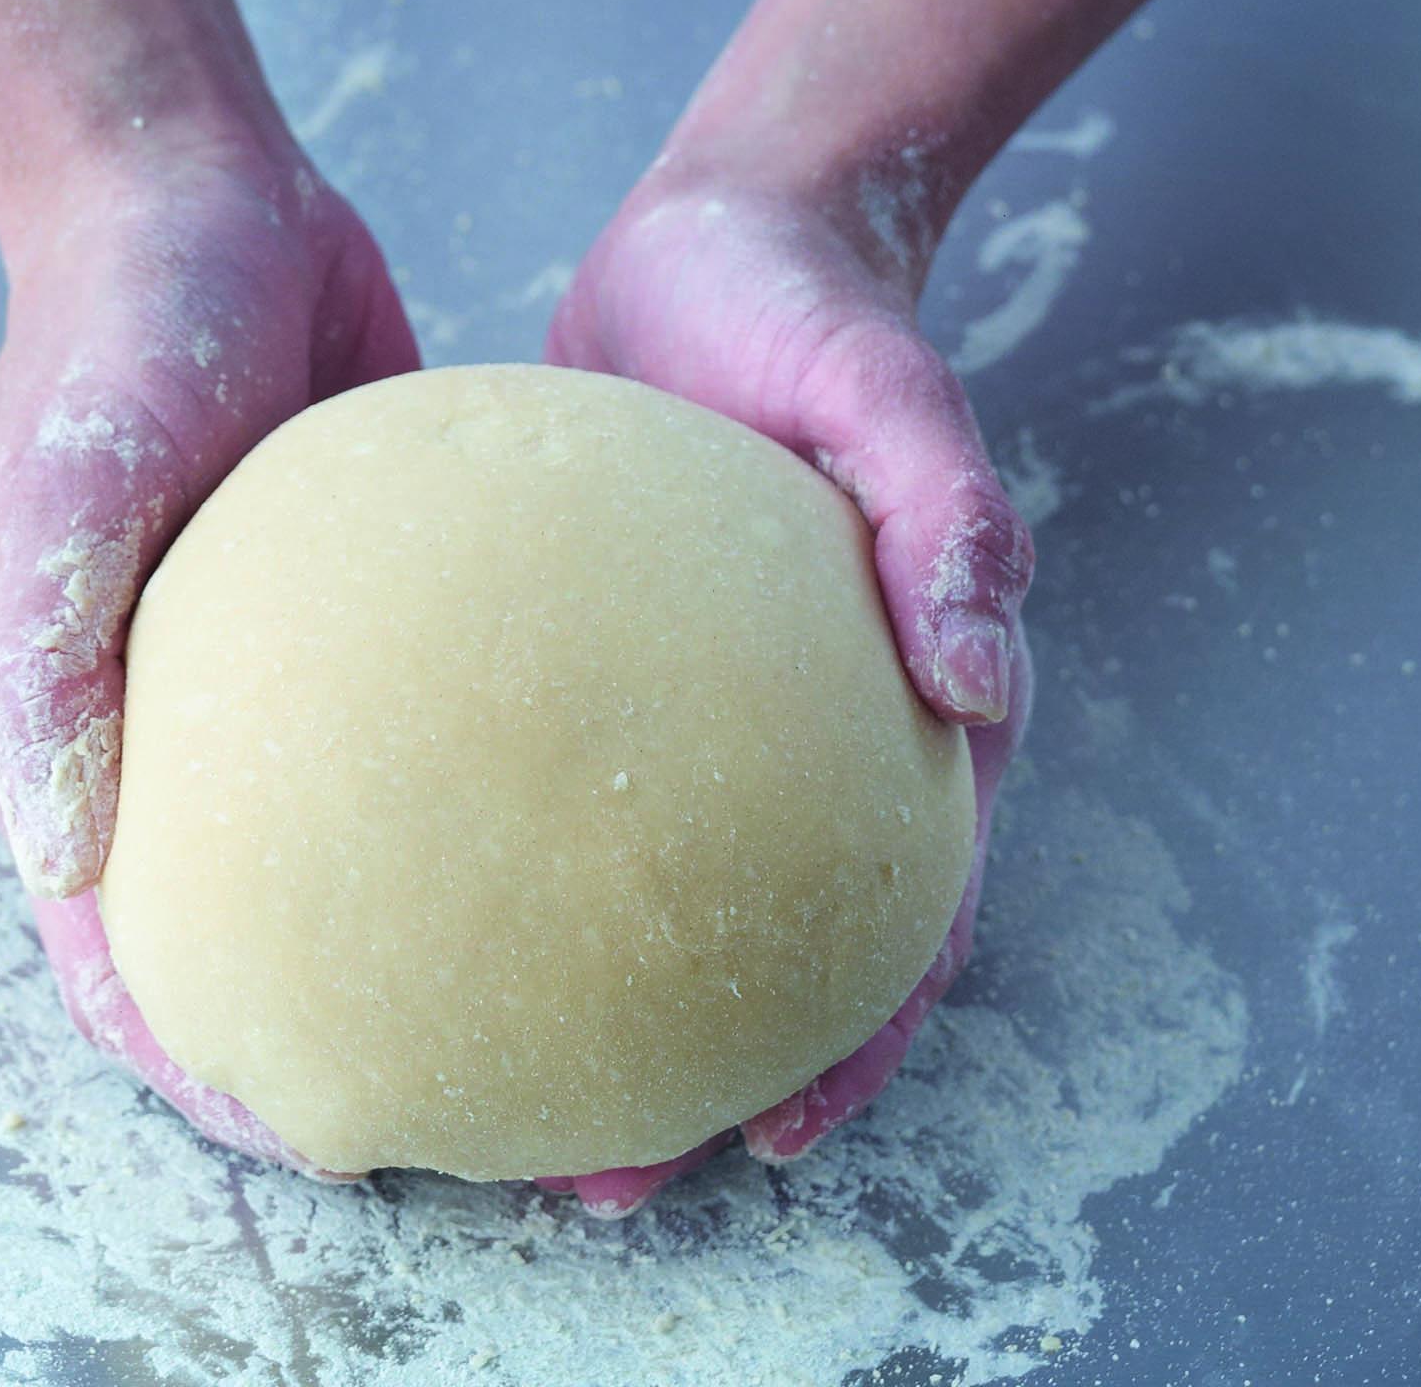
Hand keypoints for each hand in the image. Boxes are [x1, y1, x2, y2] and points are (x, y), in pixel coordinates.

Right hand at [0, 139, 417, 1173]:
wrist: (197, 193)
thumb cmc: (115, 333)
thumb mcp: (72, 478)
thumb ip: (49, 657)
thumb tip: (62, 860)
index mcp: (60, 724)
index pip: (107, 944)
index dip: (185, 1055)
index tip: (297, 1134)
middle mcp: (163, 720)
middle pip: (231, 919)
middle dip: (312, 1028)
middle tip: (443, 1106)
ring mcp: (268, 675)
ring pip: (332, 845)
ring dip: (399, 935)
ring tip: (520, 1010)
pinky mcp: (359, 617)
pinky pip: (411, 734)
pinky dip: (459, 802)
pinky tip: (563, 833)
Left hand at [534, 176, 1034, 1214]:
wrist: (725, 244)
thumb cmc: (818, 315)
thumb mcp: (892, 392)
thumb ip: (952, 518)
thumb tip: (988, 676)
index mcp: (899, 705)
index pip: (903, 909)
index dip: (855, 1034)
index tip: (778, 1130)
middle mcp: (803, 729)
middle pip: (775, 939)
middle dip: (705, 1066)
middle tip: (610, 1176)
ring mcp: (702, 706)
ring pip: (668, 887)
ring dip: (606, 1002)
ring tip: (510, 1095)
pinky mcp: (609, 666)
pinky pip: (573, 784)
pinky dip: (528, 864)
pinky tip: (432, 906)